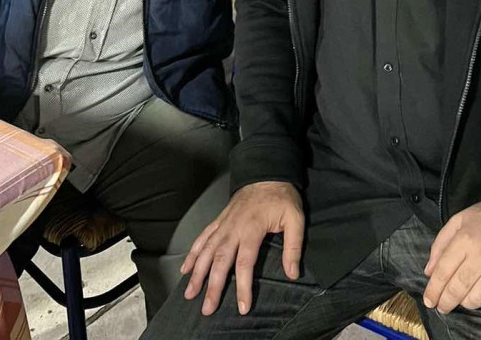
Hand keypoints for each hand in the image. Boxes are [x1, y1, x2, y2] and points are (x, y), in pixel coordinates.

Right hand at [181, 181, 304, 315]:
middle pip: (220, 260)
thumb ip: (293, 246)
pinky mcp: (219, 220)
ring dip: (197, 272)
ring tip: (190, 292)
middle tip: (207, 308)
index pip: (245, 262)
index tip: (242, 306)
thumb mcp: (295, 218)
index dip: (243, 286)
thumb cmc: (281, 197)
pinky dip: (193, 252)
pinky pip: (203, 237)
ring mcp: (224, 223)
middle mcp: (234, 227)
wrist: (267, 173)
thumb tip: (292, 273)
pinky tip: (186, 267)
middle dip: (212, 286)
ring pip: (207, 250)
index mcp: (252, 228)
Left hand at [423, 199, 480, 314]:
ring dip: (466, 303)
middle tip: (441, 308)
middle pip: (458, 288)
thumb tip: (429, 271)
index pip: (444, 271)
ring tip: (460, 300)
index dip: (434, 289)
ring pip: (478, 298)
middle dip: (446, 302)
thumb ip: (440, 244)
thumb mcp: (458, 221)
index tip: (429, 300)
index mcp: (465, 239)